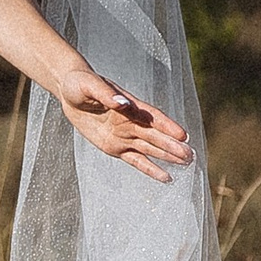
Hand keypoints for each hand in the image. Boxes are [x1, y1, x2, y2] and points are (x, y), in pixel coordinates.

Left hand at [56, 70, 191, 182]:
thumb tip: (124, 104)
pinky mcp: (115, 147)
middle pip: (155, 136)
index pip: (152, 117)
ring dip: (168, 156)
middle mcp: (131, 121)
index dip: (167, 126)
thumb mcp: (89, 85)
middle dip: (172, 146)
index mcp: (129, 105)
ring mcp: (124, 135)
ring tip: (188, 163)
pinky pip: (135, 160)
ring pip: (150, 149)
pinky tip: (167, 177)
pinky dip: (150, 169)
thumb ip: (106, 94)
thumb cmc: (80, 83)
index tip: (182, 135)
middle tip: (191, 155)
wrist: (69, 92)